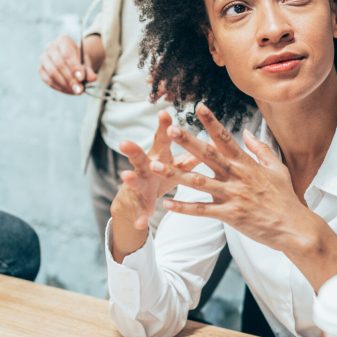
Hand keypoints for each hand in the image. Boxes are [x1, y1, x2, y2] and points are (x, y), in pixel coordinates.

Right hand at [39, 34, 95, 94]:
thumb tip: (92, 78)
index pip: (67, 53)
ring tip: (75, 90)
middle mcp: (51, 47)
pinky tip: (68, 90)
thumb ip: (89, 70)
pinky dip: (59, 87)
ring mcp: (44, 58)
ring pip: (52, 72)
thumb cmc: (79, 61)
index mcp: (63, 40)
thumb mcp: (86, 63)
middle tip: (79, 88)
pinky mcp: (41, 69)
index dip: (74, 66)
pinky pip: (47, 79)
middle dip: (70, 78)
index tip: (81, 78)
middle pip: (59, 63)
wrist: (71, 61)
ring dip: (64, 84)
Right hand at [110, 111, 198, 259]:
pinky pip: (140, 211)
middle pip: (139, 158)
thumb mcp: (176, 165)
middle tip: (124, 143)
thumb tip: (212, 141)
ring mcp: (139, 186)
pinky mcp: (138, 204)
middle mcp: (145, 169)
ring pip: (134, 181)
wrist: (137, 201)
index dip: (163, 128)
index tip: (164, 113)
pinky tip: (140, 224)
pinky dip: (140, 217)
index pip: (161, 140)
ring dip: (129, 179)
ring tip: (125, 176)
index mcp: (158, 157)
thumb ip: (191, 155)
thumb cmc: (161, 176)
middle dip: (133, 151)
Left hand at [152, 103, 319, 251]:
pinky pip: (202, 211)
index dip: (211, 121)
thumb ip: (261, 149)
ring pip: (198, 182)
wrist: (295, 227)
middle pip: (208, 155)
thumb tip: (246, 132)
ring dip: (175, 173)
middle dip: (187, 141)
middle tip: (170, 129)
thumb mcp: (278, 169)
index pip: (226, 137)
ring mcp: (233, 195)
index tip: (198, 106)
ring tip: (154, 166)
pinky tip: (166, 204)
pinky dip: (183, 208)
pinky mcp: (230, 215)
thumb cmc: (286, 198)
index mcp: (247, 164)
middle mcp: (237, 176)